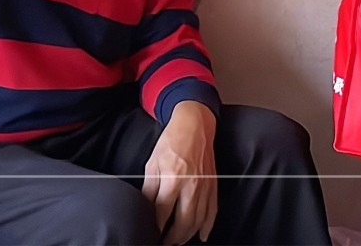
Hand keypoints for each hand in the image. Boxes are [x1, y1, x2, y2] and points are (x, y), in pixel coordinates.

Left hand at [142, 101, 217, 245]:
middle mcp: (191, 186)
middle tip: (164, 242)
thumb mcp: (153, 162)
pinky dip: (207, 226)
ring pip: (198, 221)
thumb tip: (146, 206)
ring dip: (187, 235)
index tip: (151, 233)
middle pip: (183, 222)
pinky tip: (202, 235)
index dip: (156, 226)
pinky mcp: (213, 186)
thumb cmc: (172, 141)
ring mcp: (205, 187)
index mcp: (173, 178)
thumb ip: (150, 187)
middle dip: (172, 238)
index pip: (163, 212)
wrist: (195, 125)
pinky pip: (212, 212)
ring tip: (177, 241)